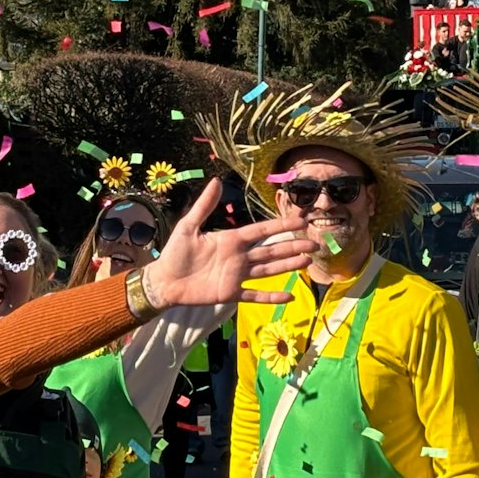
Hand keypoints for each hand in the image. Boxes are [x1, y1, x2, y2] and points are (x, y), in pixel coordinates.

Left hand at [140, 177, 317, 308]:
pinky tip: (289, 297)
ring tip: (308, 261)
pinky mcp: (231, 294)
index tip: (300, 220)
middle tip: (315, 243)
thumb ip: (204, 206)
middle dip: (293, 245)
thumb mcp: (188, 226)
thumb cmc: (175, 252)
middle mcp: (239, 257)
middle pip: (272, 250)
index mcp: (232, 239)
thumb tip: (217, 181)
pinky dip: (272, 297)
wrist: (164, 281)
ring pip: (269, 270)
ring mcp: (237, 275)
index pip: (262, 230)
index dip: (281, 225)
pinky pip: (255, 295)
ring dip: (288, 265)